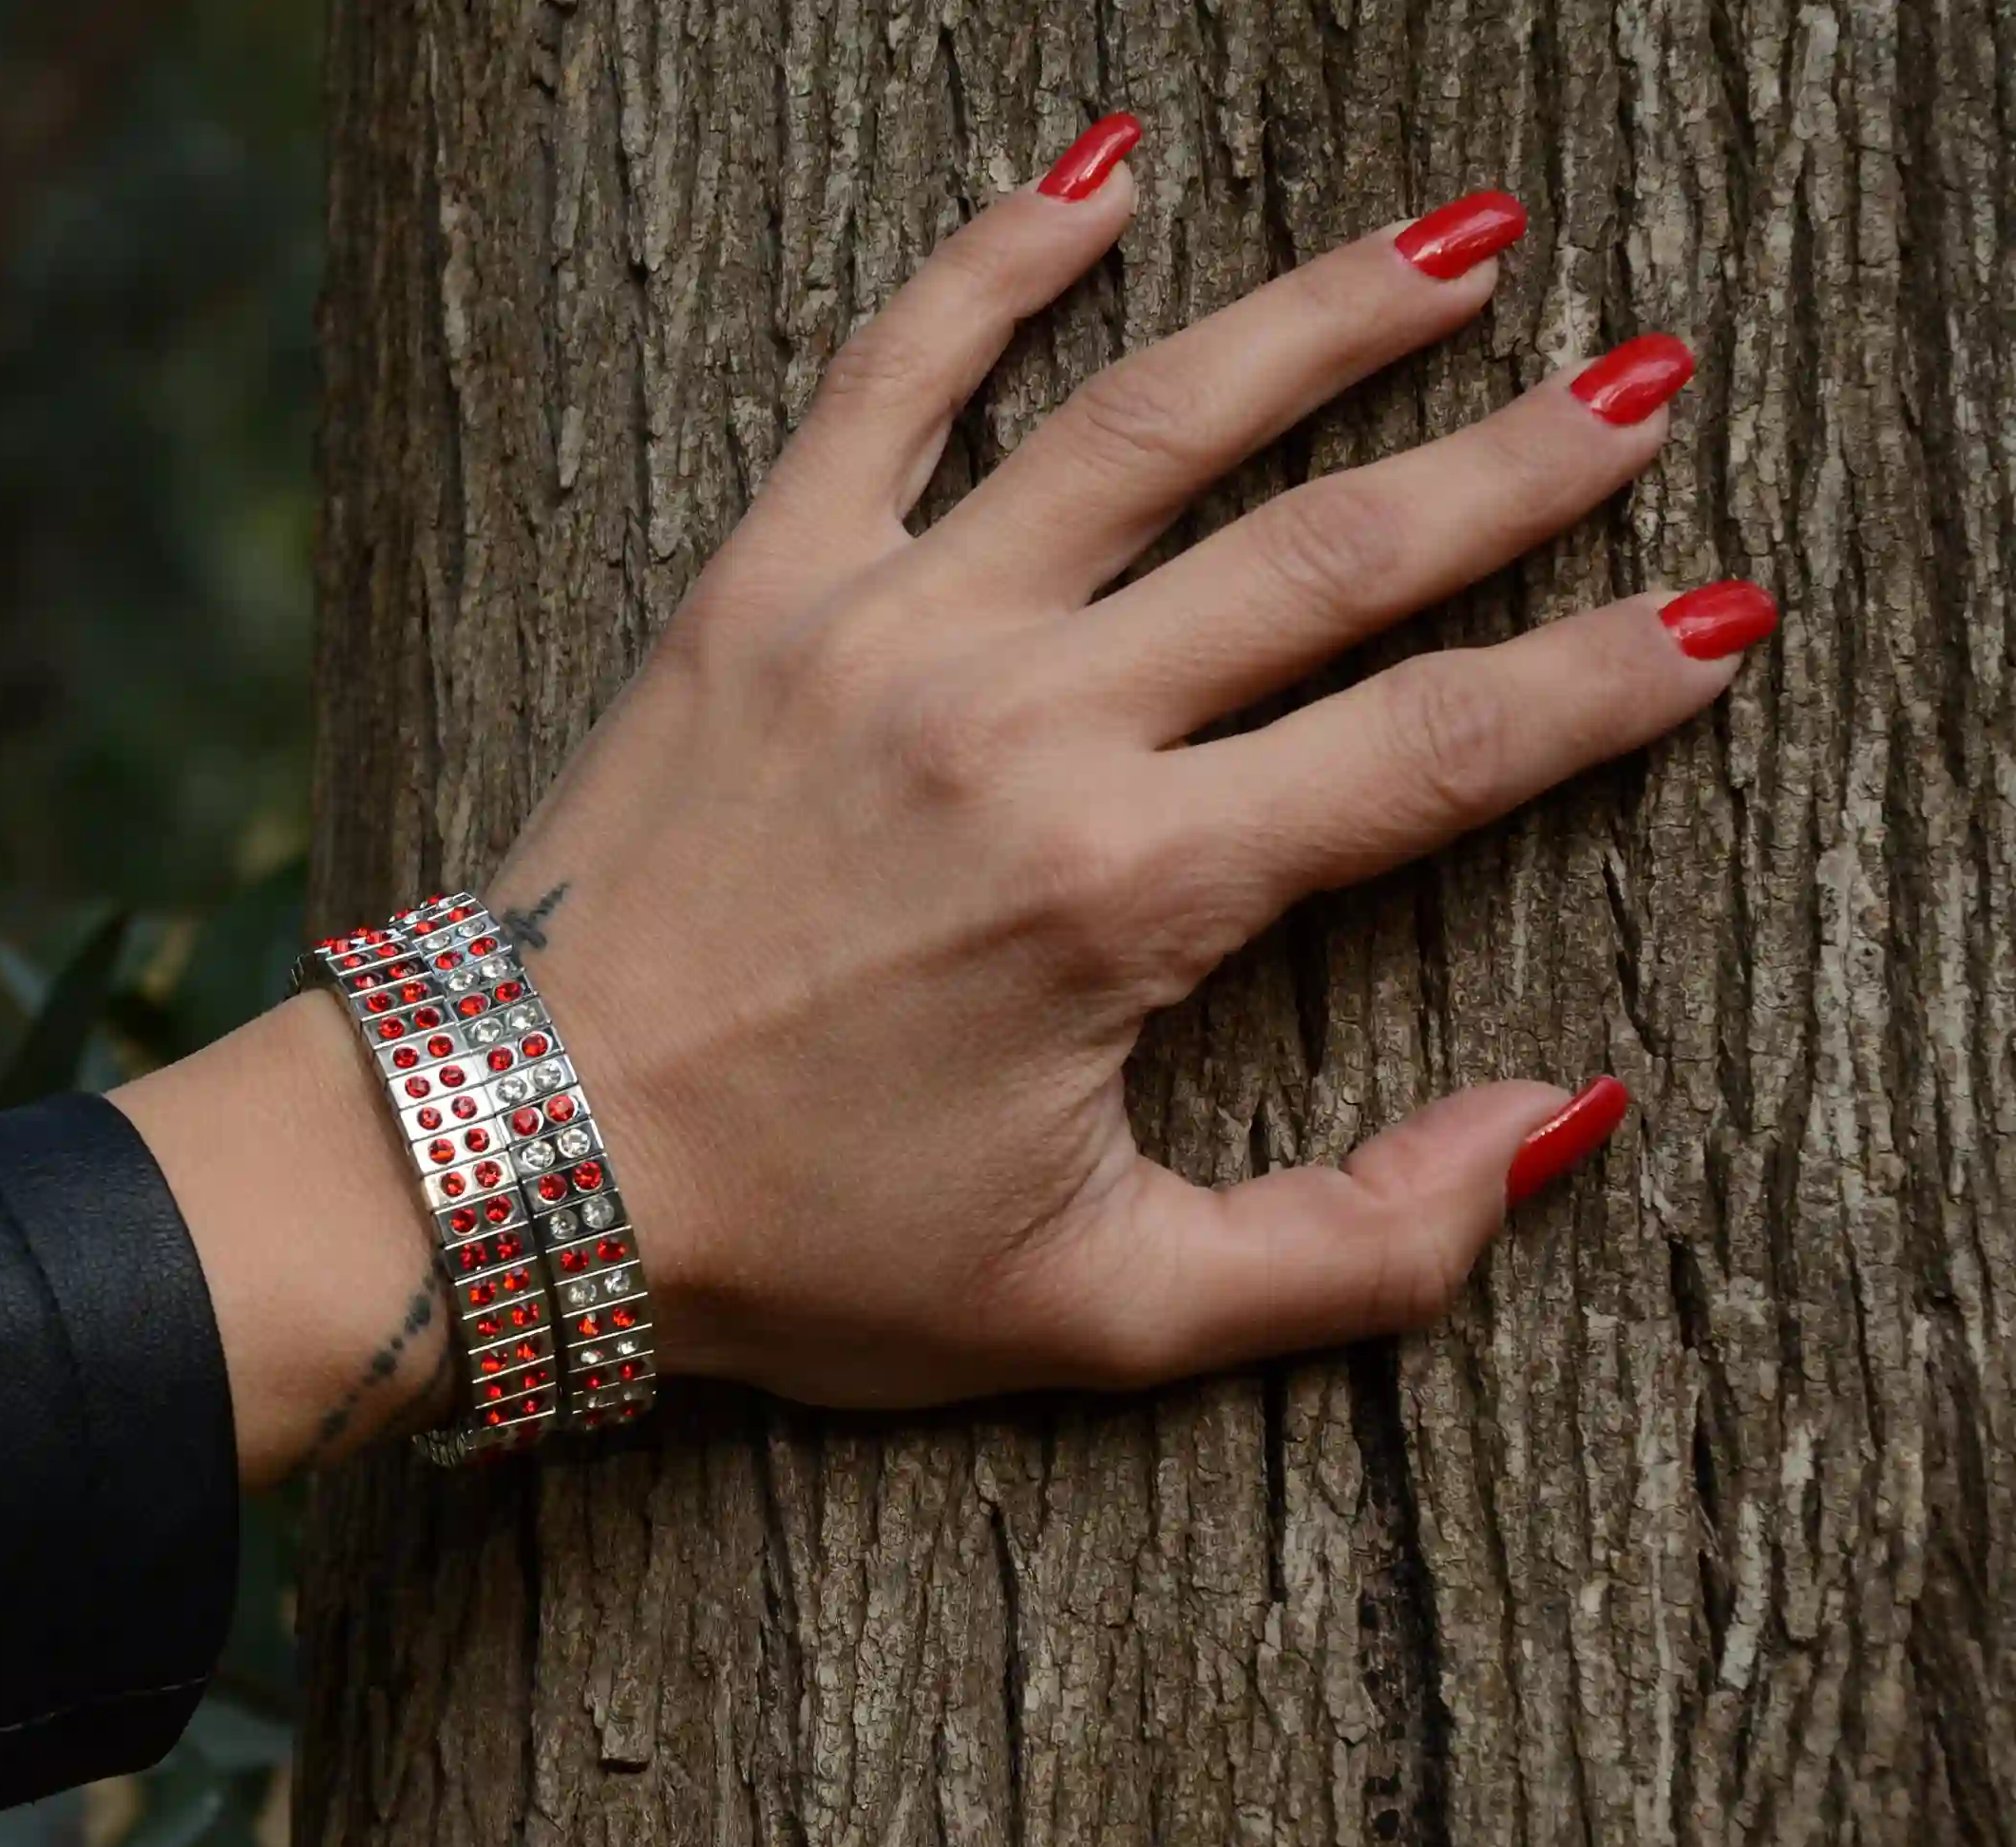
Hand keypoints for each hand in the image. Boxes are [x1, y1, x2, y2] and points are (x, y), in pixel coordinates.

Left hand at [487, 119, 1765, 1409]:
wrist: (505, 1166)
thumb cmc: (792, 1249)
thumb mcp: (1093, 1310)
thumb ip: (1348, 1248)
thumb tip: (1554, 1120)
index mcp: (1127, 895)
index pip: (1436, 751)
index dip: (1605, 683)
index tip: (1714, 616)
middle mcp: (1026, 727)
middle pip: (1331, 555)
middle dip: (1517, 468)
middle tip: (1645, 383)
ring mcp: (887, 630)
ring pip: (1148, 426)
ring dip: (1321, 321)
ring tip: (1461, 242)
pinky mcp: (760, 584)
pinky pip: (890, 377)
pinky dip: (996, 259)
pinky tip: (1101, 163)